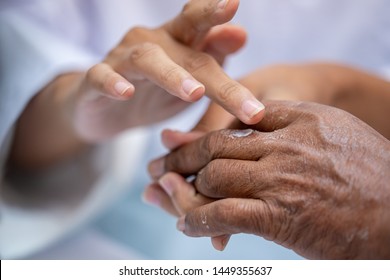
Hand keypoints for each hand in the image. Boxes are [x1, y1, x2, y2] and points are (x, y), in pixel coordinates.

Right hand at [72, 0, 264, 141]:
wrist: (107, 110)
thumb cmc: (156, 91)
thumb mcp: (188, 76)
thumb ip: (212, 54)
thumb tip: (240, 33)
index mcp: (179, 42)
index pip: (198, 22)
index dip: (214, 10)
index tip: (234, 3)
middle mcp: (152, 42)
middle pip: (188, 55)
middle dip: (220, 82)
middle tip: (250, 106)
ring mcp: (122, 58)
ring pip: (147, 59)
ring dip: (172, 75)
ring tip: (194, 93)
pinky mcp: (96, 79)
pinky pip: (102, 76)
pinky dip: (113, 83)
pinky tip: (126, 93)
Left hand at [147, 100, 389, 258]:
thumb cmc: (366, 176)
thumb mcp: (332, 133)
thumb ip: (290, 122)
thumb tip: (251, 120)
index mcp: (299, 117)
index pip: (235, 121)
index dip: (204, 135)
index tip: (184, 145)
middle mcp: (286, 143)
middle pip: (215, 147)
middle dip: (181, 158)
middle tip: (158, 167)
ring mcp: (281, 179)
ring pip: (213, 178)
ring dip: (185, 189)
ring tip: (167, 194)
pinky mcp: (280, 216)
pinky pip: (223, 214)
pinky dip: (198, 220)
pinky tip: (186, 225)